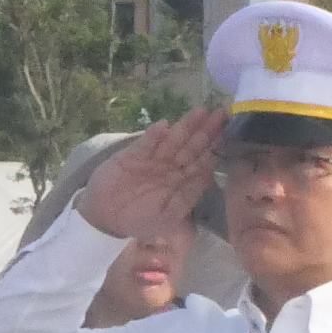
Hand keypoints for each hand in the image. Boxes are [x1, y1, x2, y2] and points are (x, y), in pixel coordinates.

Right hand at [74, 109, 224, 241]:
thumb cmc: (139, 221)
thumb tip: (209, 172)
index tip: (227, 131)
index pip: (201, 160)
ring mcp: (152, 159)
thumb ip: (189, 194)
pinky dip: (154, 135)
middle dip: (205, 130)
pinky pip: (146, 143)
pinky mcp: (132, 155)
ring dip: (185, 125)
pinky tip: (165, 125)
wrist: (104, 220)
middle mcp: (169, 167)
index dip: (214, 145)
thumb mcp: (169, 215)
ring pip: (172, 140)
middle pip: (191, 145)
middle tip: (220, 113)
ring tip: (199, 111)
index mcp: (181, 181)